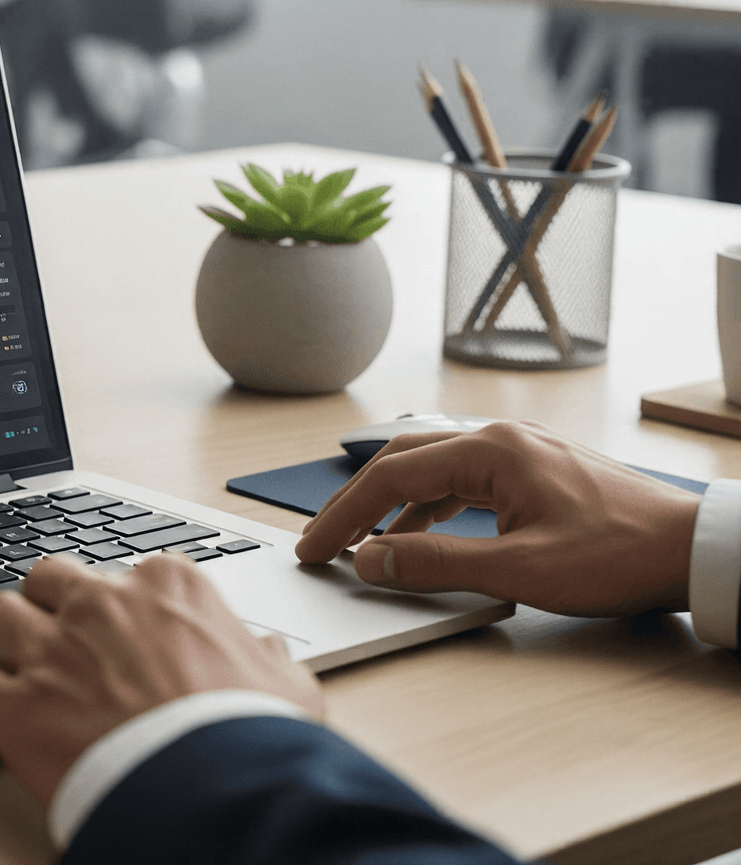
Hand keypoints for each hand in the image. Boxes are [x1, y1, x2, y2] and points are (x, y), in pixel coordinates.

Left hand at [0, 553, 322, 808]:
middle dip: (50, 605)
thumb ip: (267, 657)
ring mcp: (53, 650)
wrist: (218, 792)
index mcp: (167, 587)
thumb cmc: (253, 738)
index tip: (122, 633)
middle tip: (57, 640)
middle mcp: (102, 604)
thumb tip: (265, 649)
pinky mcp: (14, 704)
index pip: (126, 572)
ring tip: (6, 663)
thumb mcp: (285, 686)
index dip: (121, 607)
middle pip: (51, 578)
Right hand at [294, 421, 699, 615]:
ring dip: (390, 507)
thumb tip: (370, 558)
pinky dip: (426, 509)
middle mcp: (498, 439)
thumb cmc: (620, 555)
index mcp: (490, 450)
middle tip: (323, 543)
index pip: (390, 477)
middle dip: (355, 503)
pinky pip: (459, 481)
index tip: (314, 549)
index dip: (343, 516)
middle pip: (401, 461)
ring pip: (429, 470)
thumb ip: (436, 563)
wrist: (694, 549)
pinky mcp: (532, 471)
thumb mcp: (520, 569)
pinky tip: (420, 538)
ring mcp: (517, 451)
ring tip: (363, 545)